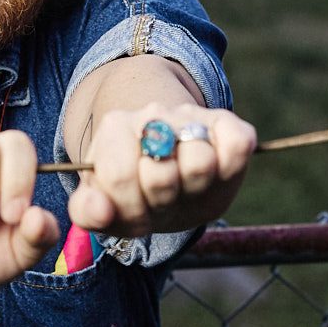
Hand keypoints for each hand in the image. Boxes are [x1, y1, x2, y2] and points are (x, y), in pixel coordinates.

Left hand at [67, 103, 255, 237]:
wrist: (171, 168)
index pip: (119, 176)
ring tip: (186, 185)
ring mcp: (191, 117)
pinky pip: (238, 142)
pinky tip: (217, 171)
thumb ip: (89, 211)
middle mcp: (153, 114)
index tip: (137, 210)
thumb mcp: (107, 204)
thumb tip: (99, 209)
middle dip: (162, 203)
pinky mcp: (226, 123)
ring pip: (201, 163)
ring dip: (195, 189)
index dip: (131, 208)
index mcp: (115, 129)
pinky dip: (232, 164)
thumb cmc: (136, 192)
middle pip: (160, 176)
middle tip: (162, 199)